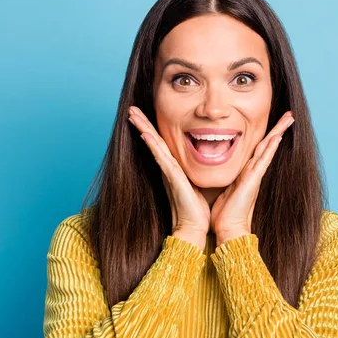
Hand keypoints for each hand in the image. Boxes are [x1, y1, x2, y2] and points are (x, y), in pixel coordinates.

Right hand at [127, 106, 209, 248]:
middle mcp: (168, 168)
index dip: (152, 129)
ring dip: (143, 128)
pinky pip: (161, 158)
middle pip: (153, 141)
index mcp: (174, 169)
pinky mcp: (172, 178)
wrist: (194, 229)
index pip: (162, 144)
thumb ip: (196, 174)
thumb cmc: (197, 210)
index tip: (144, 115)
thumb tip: (206, 161)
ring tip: (132, 114)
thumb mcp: (198, 185)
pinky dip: (153, 145)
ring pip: (154, 145)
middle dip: (142, 124)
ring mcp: (168, 173)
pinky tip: (146, 134)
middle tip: (131, 109)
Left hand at [211, 111, 294, 244]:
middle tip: (289, 115)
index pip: (258, 150)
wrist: (228, 230)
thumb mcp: (223, 190)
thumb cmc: (223, 214)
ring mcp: (255, 176)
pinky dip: (271, 148)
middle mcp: (253, 173)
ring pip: (268, 149)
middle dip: (278, 129)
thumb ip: (224, 180)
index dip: (266, 136)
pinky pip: (263, 161)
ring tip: (289, 118)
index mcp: (246, 174)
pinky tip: (277, 137)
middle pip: (267, 146)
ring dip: (278, 132)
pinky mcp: (253, 181)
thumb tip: (214, 171)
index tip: (273, 124)